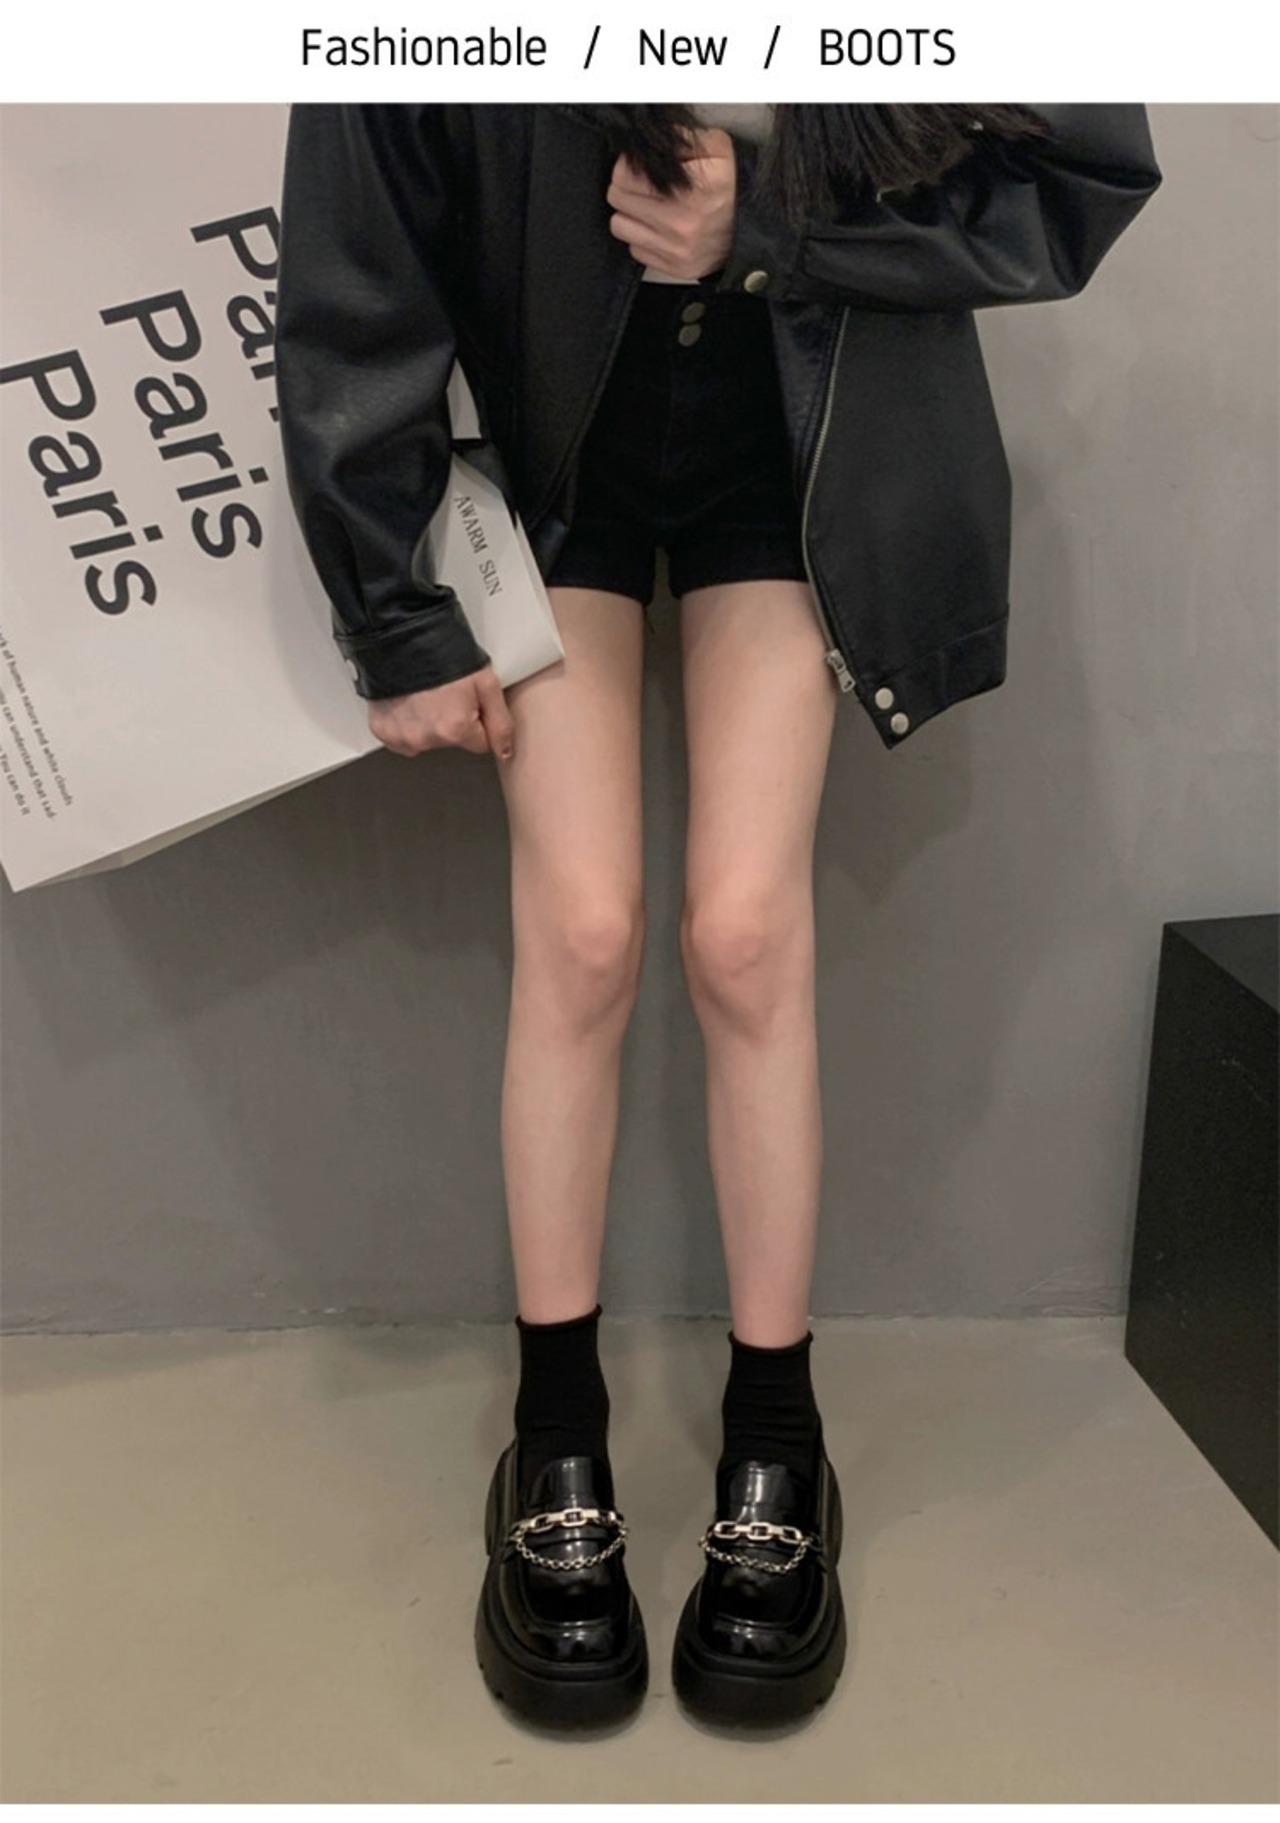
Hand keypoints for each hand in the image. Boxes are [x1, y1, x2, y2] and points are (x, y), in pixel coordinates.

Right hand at [366, 664, 515, 760]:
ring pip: (426, 740)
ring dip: (426, 723)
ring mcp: (401, 737)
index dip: (477, 719)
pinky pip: (400, 737)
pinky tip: (407, 702)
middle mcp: (425, 739)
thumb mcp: (485, 683)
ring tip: (424, 695)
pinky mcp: (382, 730)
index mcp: (454, 730)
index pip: (479, 743)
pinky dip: (404, 722)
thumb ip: (500, 723)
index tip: (467, 700)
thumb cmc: (442, 654)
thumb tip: (505, 752)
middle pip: (451, 741)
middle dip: (451, 721)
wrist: (403, 636)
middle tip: (444, 693)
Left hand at [606, 126, 736, 279]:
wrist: (751, 228)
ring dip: (630, 214)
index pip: (624, 175)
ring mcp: (676, 249)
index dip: (627, 166)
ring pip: (619, 225)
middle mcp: (681, 222)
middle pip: (617, 199)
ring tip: (647, 207)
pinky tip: (658, 228)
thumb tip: (648, 142)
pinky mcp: (674, 267)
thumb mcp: (716, 148)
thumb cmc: (729, 186)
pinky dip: (642, 238)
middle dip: (625, 187)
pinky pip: (635, 250)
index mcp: (690, 189)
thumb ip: (680, 137)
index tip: (637, 166)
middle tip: (639, 184)